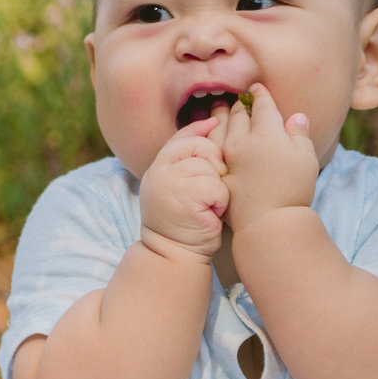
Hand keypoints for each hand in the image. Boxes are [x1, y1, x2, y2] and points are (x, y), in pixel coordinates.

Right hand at [137, 117, 227, 262]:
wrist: (174, 255)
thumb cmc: (184, 223)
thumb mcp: (179, 187)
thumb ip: (187, 161)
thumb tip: (212, 122)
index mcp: (157, 169)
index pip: (179, 138)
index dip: (198, 129)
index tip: (213, 123)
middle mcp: (159, 173)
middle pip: (198, 147)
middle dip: (213, 162)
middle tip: (210, 187)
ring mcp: (169, 185)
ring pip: (209, 168)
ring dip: (217, 188)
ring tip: (208, 205)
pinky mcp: (186, 198)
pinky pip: (215, 186)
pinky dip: (220, 201)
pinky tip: (211, 213)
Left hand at [218, 83, 317, 233]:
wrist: (268, 222)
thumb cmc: (293, 189)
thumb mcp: (306, 158)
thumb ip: (299, 134)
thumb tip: (297, 117)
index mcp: (266, 132)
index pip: (261, 105)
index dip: (260, 94)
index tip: (257, 88)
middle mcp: (242, 140)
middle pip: (237, 114)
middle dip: (238, 103)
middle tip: (238, 98)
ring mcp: (226, 157)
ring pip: (219, 128)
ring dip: (220, 115)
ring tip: (218, 109)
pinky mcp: (217, 172)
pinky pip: (209, 148)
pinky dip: (208, 137)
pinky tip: (208, 136)